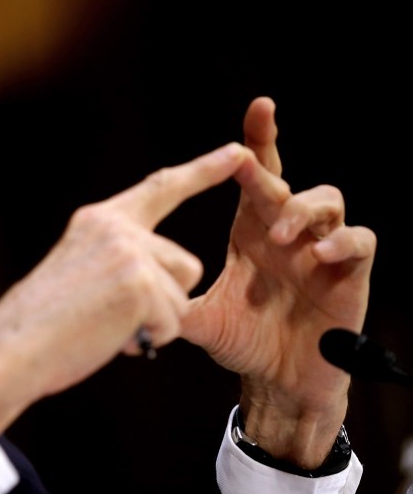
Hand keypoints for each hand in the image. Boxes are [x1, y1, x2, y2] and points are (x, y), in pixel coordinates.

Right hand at [0, 141, 249, 436]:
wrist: (11, 349)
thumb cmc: (42, 324)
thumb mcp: (79, 274)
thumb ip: (118, 263)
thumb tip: (161, 288)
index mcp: (99, 220)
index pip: (161, 188)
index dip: (203, 171)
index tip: (238, 153)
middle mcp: (116, 228)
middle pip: (184, 265)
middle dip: (165, 299)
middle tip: (114, 317)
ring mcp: (130, 254)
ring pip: (180, 296)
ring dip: (155, 322)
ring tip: (106, 327)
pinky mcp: (141, 286)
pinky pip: (172, 322)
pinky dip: (148, 339)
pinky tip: (109, 338)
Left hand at [181, 97, 376, 467]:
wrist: (277, 384)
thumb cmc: (242, 341)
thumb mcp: (200, 318)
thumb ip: (171, 297)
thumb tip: (133, 283)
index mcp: (250, 231)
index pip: (255, 176)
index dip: (257, 142)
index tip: (258, 108)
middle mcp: (286, 233)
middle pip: (287, 181)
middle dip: (268, 167)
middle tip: (245, 171)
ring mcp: (320, 252)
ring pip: (328, 200)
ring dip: (301, 209)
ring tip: (277, 235)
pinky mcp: (349, 276)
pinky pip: (360, 242)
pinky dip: (344, 241)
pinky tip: (319, 253)